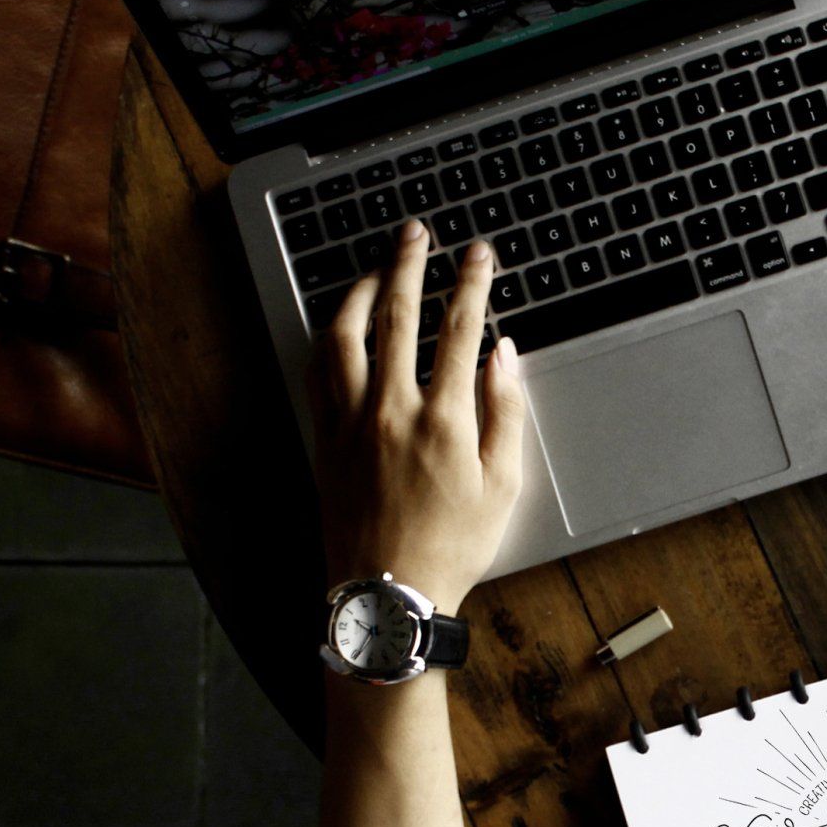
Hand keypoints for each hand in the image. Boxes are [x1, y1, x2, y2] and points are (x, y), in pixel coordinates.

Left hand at [306, 222, 525, 613]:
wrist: (389, 593)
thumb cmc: (453, 546)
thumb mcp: (503, 486)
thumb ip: (506, 412)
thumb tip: (503, 354)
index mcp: (444, 420)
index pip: (458, 329)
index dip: (471, 283)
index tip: (478, 254)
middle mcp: (391, 410)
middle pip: (397, 315)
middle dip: (409, 264)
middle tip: (417, 232)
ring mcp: (350, 421)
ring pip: (346, 334)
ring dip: (361, 291)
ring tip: (376, 267)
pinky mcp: (325, 438)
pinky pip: (320, 370)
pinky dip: (331, 336)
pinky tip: (341, 324)